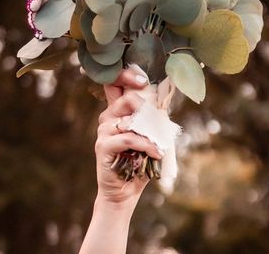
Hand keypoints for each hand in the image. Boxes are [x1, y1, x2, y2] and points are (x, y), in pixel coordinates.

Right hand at [94, 68, 162, 206]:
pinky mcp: (103, 146)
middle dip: (147, 107)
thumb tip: (164, 103)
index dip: (127, 75)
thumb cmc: (140, 162)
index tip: (143, 79)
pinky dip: (146, 145)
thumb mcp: (150, 137)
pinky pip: (129, 138)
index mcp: (118, 111)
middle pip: (127, 97)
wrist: (126, 192)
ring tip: (160, 143)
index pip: (116, 84)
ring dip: (151, 131)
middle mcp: (108, 117)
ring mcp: (103, 130)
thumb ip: (153, 119)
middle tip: (158, 122)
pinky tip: (157, 152)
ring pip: (131, 119)